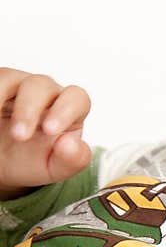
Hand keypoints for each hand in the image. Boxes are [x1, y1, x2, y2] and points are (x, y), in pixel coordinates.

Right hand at [0, 67, 91, 200]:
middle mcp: (46, 95)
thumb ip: (73, 159)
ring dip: (2, 97)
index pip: (77, 99)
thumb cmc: (33, 161)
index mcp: (68, 112)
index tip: (49, 131)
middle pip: (42, 85)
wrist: (2, 163)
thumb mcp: (55, 168)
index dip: (66, 110)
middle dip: (28, 110)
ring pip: (12, 78)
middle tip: (19, 136)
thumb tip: (72, 143)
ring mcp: (18, 86)